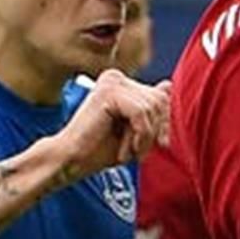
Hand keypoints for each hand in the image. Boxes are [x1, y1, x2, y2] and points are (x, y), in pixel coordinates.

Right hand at [44, 70, 169, 185]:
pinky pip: (140, 112)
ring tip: (128, 151)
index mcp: (122, 83)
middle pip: (159, 100)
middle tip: (139, 151)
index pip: (161, 96)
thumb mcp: (137, 130)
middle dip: (155, 130)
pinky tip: (125, 148)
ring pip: (151, 107)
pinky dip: (139, 135)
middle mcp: (116, 78)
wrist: (71, 161)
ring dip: (145, 137)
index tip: (159, 144)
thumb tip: (168, 84)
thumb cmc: (100, 150)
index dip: (164, 123)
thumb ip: (151, 109)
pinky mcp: (107, 93)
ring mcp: (111, 82)